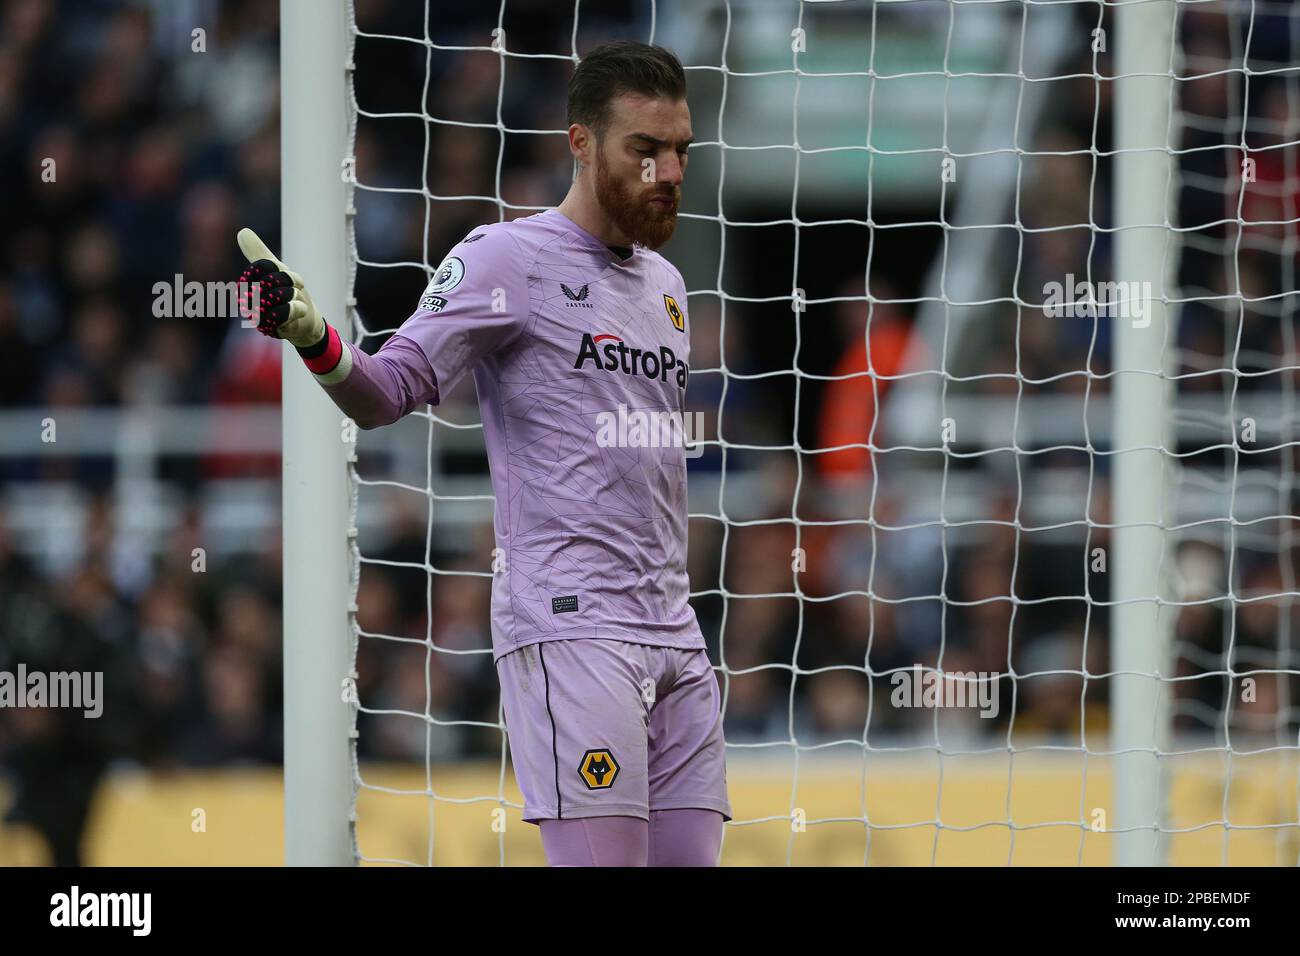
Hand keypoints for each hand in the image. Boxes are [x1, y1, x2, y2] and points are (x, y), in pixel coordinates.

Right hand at [237, 228, 325, 348]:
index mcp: (247, 284)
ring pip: (280, 294)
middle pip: (272, 279)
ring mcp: (258, 315)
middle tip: (293, 291)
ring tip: (294, 302)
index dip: (279, 269)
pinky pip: (285, 311)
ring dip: (295, 296)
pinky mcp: (272, 328)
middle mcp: (248, 300)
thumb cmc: (289, 294)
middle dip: (290, 282)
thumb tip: (242, 231)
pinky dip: (297, 308)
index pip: (261, 266)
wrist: (306, 320)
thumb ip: (259, 254)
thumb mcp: (277, 270)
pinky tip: (297, 311)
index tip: (288, 277)